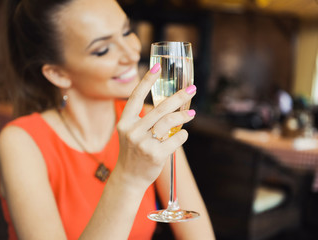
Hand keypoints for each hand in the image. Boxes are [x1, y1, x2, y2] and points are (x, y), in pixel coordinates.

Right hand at [115, 64, 196, 188]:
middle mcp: (132, 131)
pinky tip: (182, 134)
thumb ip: (145, 120)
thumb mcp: (132, 134)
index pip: (135, 97)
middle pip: (160, 108)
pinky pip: (176, 138)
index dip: (146, 81)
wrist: (129, 177)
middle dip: (179, 97)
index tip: (157, 67)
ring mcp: (143, 143)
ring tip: (192, 114)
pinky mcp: (155, 155)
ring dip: (184, 115)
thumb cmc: (134, 152)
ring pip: (169, 122)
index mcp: (124, 122)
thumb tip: (170, 105)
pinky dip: (182, 134)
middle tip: (191, 90)